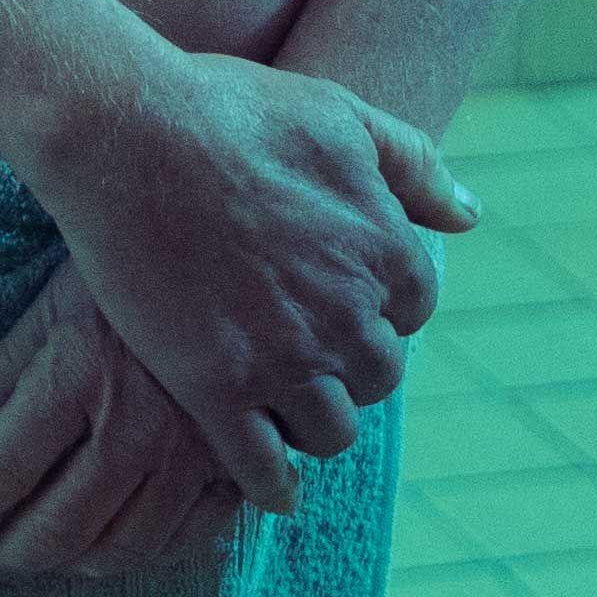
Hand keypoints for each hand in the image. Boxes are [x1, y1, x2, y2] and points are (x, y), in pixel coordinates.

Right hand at [0, 49, 473, 523]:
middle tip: (306, 351)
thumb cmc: (230, 109)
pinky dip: (273, 484)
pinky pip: (263, 467)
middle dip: (349, 366)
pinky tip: (270, 487)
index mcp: (387, 251)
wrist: (128, 133)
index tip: (338, 299)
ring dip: (316, 422)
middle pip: (378, 376)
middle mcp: (348, 316)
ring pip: (331, 429)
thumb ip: (414, 166)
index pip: (412, 310)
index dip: (375, 305)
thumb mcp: (341, 114)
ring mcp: (284, 360)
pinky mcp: (217, 389)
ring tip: (285, 408)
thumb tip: (468, 216)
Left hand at [0, 269, 251, 580]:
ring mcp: (193, 454)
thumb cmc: (125, 270)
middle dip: (4, 557)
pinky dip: (137, 556)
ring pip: (120, 548)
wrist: (231, 248)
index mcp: (77, 378)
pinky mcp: (238, 465)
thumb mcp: (47, 308)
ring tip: (30, 561)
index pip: (0, 471)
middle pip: (57, 527)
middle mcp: (136, 427)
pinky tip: (105, 550)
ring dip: (64, 567)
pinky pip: (184, 539)